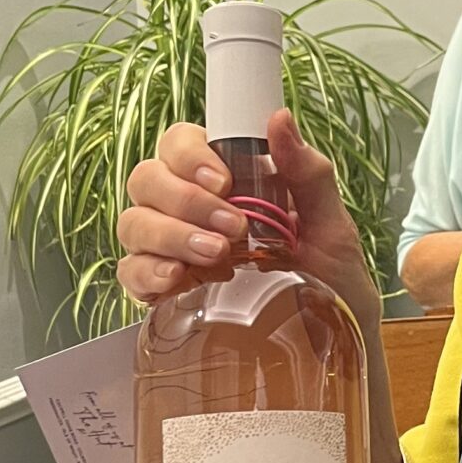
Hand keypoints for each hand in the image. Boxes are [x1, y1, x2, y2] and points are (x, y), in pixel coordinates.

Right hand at [115, 109, 377, 323]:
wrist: (331, 343)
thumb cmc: (330, 278)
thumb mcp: (330, 225)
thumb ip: (307, 173)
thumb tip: (280, 119)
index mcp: (226, 180)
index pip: (179, 143)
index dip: (190, 154)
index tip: (224, 181)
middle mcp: (189, 209)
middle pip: (147, 178)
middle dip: (184, 200)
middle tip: (232, 229)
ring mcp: (171, 249)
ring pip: (134, 222)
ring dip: (170, 235)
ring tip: (217, 256)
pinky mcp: (163, 290)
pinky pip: (130, 272)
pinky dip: (146, 273)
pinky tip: (176, 280)